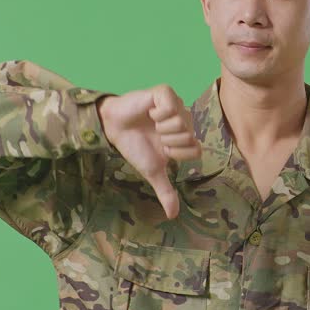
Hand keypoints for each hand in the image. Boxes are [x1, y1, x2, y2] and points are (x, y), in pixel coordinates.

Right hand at [95, 86, 201, 218]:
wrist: (114, 128)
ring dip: (161, 127)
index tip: (162, 149)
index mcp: (185, 137)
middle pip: (189, 136)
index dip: (176, 153)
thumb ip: (165, 191)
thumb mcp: (152, 171)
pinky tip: (150, 112)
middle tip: (155, 135)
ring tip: (151, 123)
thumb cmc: (134, 147)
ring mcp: (176, 105)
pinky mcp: (164, 93)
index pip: (196, 149)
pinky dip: (158, 113)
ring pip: (182, 122)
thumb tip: (173, 216)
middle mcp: (184, 120)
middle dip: (168, 140)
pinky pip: (171, 105)